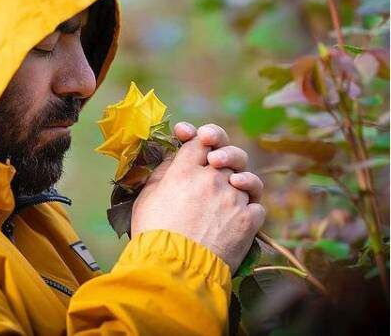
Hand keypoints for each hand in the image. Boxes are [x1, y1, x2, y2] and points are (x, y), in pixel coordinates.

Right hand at [130, 122, 265, 272]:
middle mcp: (212, 178)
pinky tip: (240, 214)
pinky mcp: (248, 220)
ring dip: (239, 182)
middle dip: (224, 154)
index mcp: (185, 170)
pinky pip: (257, 206)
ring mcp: (233, 198)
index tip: (199, 140)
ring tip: (233, 186)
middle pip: (226, 153)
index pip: (199, 141)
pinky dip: (250, 208)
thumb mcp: (147, 196)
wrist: (174, 268)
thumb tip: (177, 158)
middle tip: (217, 161)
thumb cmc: (153, 233)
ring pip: (245, 178)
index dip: (200, 136)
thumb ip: (164, 172)